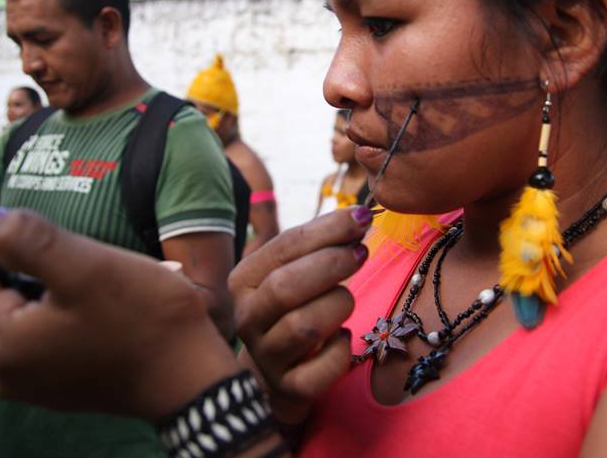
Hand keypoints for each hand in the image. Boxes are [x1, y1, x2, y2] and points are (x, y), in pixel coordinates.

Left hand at [0, 190, 241, 419]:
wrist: (191, 378)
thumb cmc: (147, 319)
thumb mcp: (88, 267)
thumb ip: (30, 240)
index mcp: (3, 341)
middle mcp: (5, 369)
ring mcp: (30, 380)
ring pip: (1, 312)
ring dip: (2, 274)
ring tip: (5, 235)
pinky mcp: (55, 381)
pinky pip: (25, 329)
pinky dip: (25, 297)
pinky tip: (41, 277)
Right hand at [229, 206, 370, 424]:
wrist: (276, 372)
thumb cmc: (292, 308)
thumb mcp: (293, 272)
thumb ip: (318, 245)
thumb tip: (359, 217)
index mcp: (244, 281)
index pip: (284, 247)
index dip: (327, 230)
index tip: (362, 218)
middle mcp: (247, 318)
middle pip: (286, 286)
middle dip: (331, 265)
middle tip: (361, 254)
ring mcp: (265, 356)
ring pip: (304, 327)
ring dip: (337, 306)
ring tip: (346, 300)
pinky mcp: (287, 388)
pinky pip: (320, 372)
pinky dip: (339, 352)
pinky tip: (342, 338)